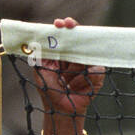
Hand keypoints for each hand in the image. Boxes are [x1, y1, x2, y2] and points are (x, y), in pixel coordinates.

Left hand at [32, 16, 104, 134]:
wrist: (61, 110)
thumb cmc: (49, 90)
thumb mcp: (40, 70)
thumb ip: (39, 55)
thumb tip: (37, 38)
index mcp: (62, 54)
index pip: (65, 36)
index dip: (63, 27)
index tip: (59, 23)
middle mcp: (75, 57)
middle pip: (80, 39)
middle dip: (75, 31)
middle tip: (69, 25)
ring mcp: (87, 65)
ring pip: (88, 54)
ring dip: (77, 66)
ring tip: (68, 81)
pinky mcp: (97, 76)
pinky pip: (96, 70)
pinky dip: (86, 78)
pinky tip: (75, 87)